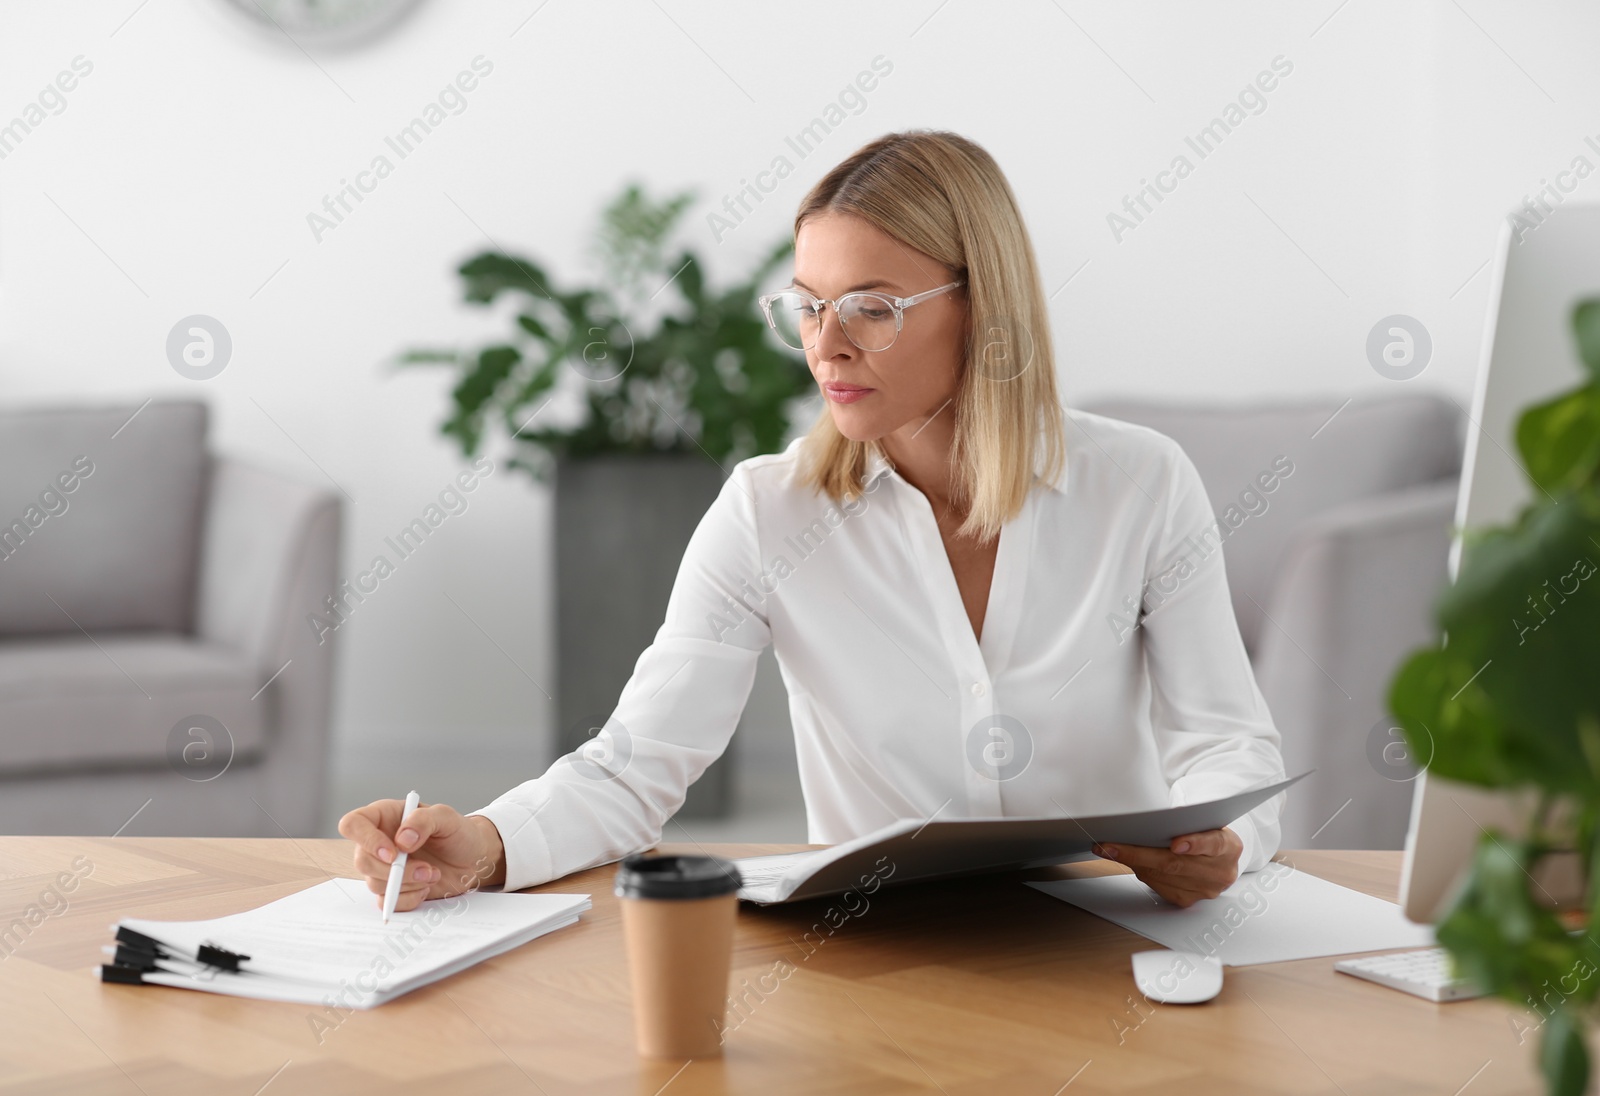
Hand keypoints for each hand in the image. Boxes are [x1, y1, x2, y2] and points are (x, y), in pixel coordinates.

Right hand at [338, 799, 506, 912]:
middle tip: (426, 869)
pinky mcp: (393, 889)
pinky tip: (426, 888)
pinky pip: (387, 902)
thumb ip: (423, 820)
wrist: (474, 858)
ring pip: (374, 883)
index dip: (366, 840)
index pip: (353, 824)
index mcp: (384, 817)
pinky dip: (409, 898)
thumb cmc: (458, 832)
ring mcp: (384, 868)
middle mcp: (378, 842)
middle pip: (361, 860)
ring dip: (407, 883)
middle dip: (395, 870)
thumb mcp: (446, 817)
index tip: (394, 853)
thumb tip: (401, 840)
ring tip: (433, 874)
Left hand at [1092, 826, 1241, 907]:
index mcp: (1229, 846)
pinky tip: (1131, 862)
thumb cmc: (1205, 832)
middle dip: (1139, 854)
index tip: (1176, 843)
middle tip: (1111, 846)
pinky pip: (1160, 887)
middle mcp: (1221, 872)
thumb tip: (1150, 821)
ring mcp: (1206, 890)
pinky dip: (1142, 872)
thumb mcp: (1204, 821)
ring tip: (1111, 850)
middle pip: (1176, 864)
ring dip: (1134, 863)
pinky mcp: (1190, 900)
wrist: (1218, 856)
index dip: (1193, 843)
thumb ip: (1186, 822)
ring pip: (1163, 877)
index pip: (1213, 843)